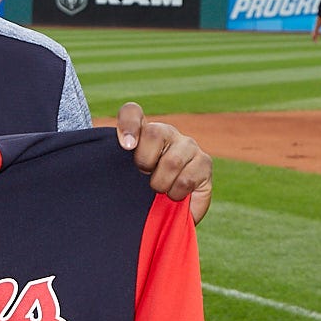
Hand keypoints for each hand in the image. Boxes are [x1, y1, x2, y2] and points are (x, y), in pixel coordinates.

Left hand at [115, 103, 212, 224]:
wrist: (167, 208)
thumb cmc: (140, 191)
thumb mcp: (122, 177)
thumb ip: (115, 161)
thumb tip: (128, 143)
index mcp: (141, 131)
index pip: (131, 113)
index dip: (127, 124)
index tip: (126, 145)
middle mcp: (167, 132)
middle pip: (154, 133)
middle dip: (145, 163)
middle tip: (145, 177)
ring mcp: (188, 146)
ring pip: (172, 160)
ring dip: (161, 183)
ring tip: (161, 190)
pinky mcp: (204, 163)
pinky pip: (186, 180)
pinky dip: (176, 194)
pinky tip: (175, 195)